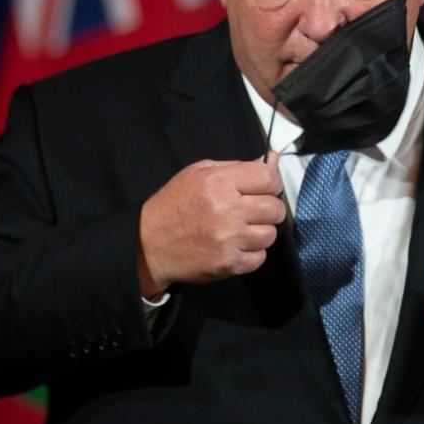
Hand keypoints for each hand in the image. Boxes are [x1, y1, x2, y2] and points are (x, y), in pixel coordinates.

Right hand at [137, 152, 285, 296]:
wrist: (149, 244)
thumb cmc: (176, 203)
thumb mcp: (200, 173)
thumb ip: (238, 166)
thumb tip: (273, 160)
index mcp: (219, 183)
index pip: (268, 178)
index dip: (272, 182)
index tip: (264, 187)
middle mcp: (227, 211)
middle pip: (274, 208)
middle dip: (270, 207)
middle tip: (255, 209)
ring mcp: (229, 240)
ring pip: (270, 234)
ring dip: (261, 231)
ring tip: (244, 228)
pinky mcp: (229, 264)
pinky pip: (260, 257)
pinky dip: (252, 252)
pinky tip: (237, 245)